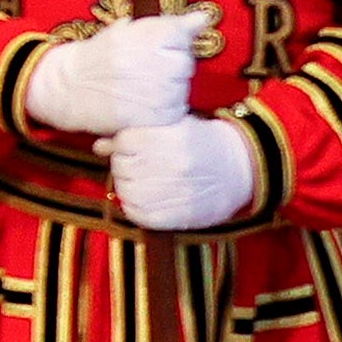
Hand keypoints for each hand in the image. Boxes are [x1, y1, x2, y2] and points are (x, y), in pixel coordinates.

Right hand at [21, 6, 204, 142]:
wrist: (68, 86)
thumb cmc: (99, 57)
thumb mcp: (128, 29)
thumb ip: (169, 24)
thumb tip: (204, 18)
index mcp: (147, 34)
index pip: (181, 35)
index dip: (168, 42)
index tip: (151, 47)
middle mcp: (154, 61)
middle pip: (184, 63)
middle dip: (169, 66)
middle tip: (142, 69)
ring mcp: (155, 92)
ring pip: (181, 89)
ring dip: (167, 89)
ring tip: (139, 87)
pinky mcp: (153, 117)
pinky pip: (174, 111)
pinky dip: (163, 109)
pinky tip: (143, 103)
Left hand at [107, 115, 261, 235]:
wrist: (241, 166)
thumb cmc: (201, 141)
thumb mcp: (173, 125)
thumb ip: (136, 133)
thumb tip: (99, 145)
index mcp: (172, 136)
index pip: (124, 143)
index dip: (121, 147)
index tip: (128, 149)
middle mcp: (174, 163)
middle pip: (123, 168)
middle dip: (122, 168)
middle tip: (133, 168)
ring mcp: (178, 191)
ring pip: (128, 193)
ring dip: (126, 189)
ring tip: (138, 184)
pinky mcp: (183, 215)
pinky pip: (142, 217)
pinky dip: (134, 210)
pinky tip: (141, 202)